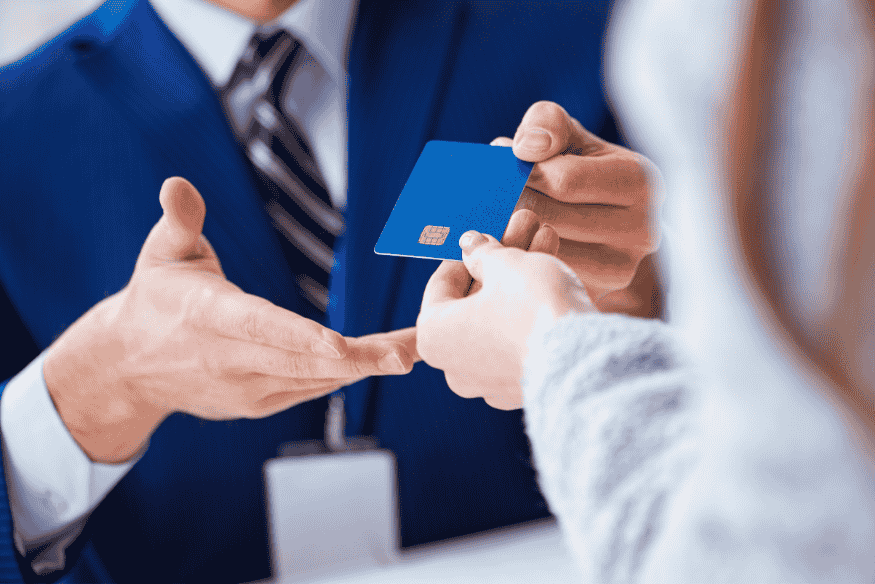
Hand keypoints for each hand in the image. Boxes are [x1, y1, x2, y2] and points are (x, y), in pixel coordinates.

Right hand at [43, 178, 415, 462]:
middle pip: (301, 360)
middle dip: (360, 357)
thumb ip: (179, 221)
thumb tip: (177, 184)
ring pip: (313, 379)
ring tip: (412, 351)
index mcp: (207, 316)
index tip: (342, 345)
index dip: (301, 336)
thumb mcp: (160, 254)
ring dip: (365, 366)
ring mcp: (244, 388)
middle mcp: (228, 359)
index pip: (258, 326)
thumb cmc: (155, 300)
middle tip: (410, 349)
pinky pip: (308, 389)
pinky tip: (380, 361)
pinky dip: (343, 376)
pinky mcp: (257, 404)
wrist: (128, 367)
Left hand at [417, 230, 593, 409]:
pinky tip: (556, 277)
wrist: (583, 361)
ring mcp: (491, 384)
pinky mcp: (524, 391)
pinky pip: (521, 342)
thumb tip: (471, 246)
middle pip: (475, 301)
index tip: (484, 235)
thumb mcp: (504, 265)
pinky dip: (533, 312)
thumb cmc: (532, 309)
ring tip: (546, 238)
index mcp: (432, 337)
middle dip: (501, 262)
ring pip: (501, 319)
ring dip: (521, 280)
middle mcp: (455, 368)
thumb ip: (483, 253)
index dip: (466, 253)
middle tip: (521, 228)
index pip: (442, 285)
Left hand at [492, 101, 660, 299]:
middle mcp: (640, 231)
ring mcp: (619, 269)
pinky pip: (539, 277)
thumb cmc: (587, 170)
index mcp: (640, 182)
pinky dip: (514, 258)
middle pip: (549, 218)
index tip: (503, 168)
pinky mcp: (595, 294)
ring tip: (495, 214)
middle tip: (485, 193)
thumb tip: (525, 147)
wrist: (614, 222)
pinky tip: (504, 242)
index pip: (564, 180)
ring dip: (506, 232)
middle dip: (510, 201)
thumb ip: (547, 123)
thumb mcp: (573, 136)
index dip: (524, 172)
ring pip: (540, 251)